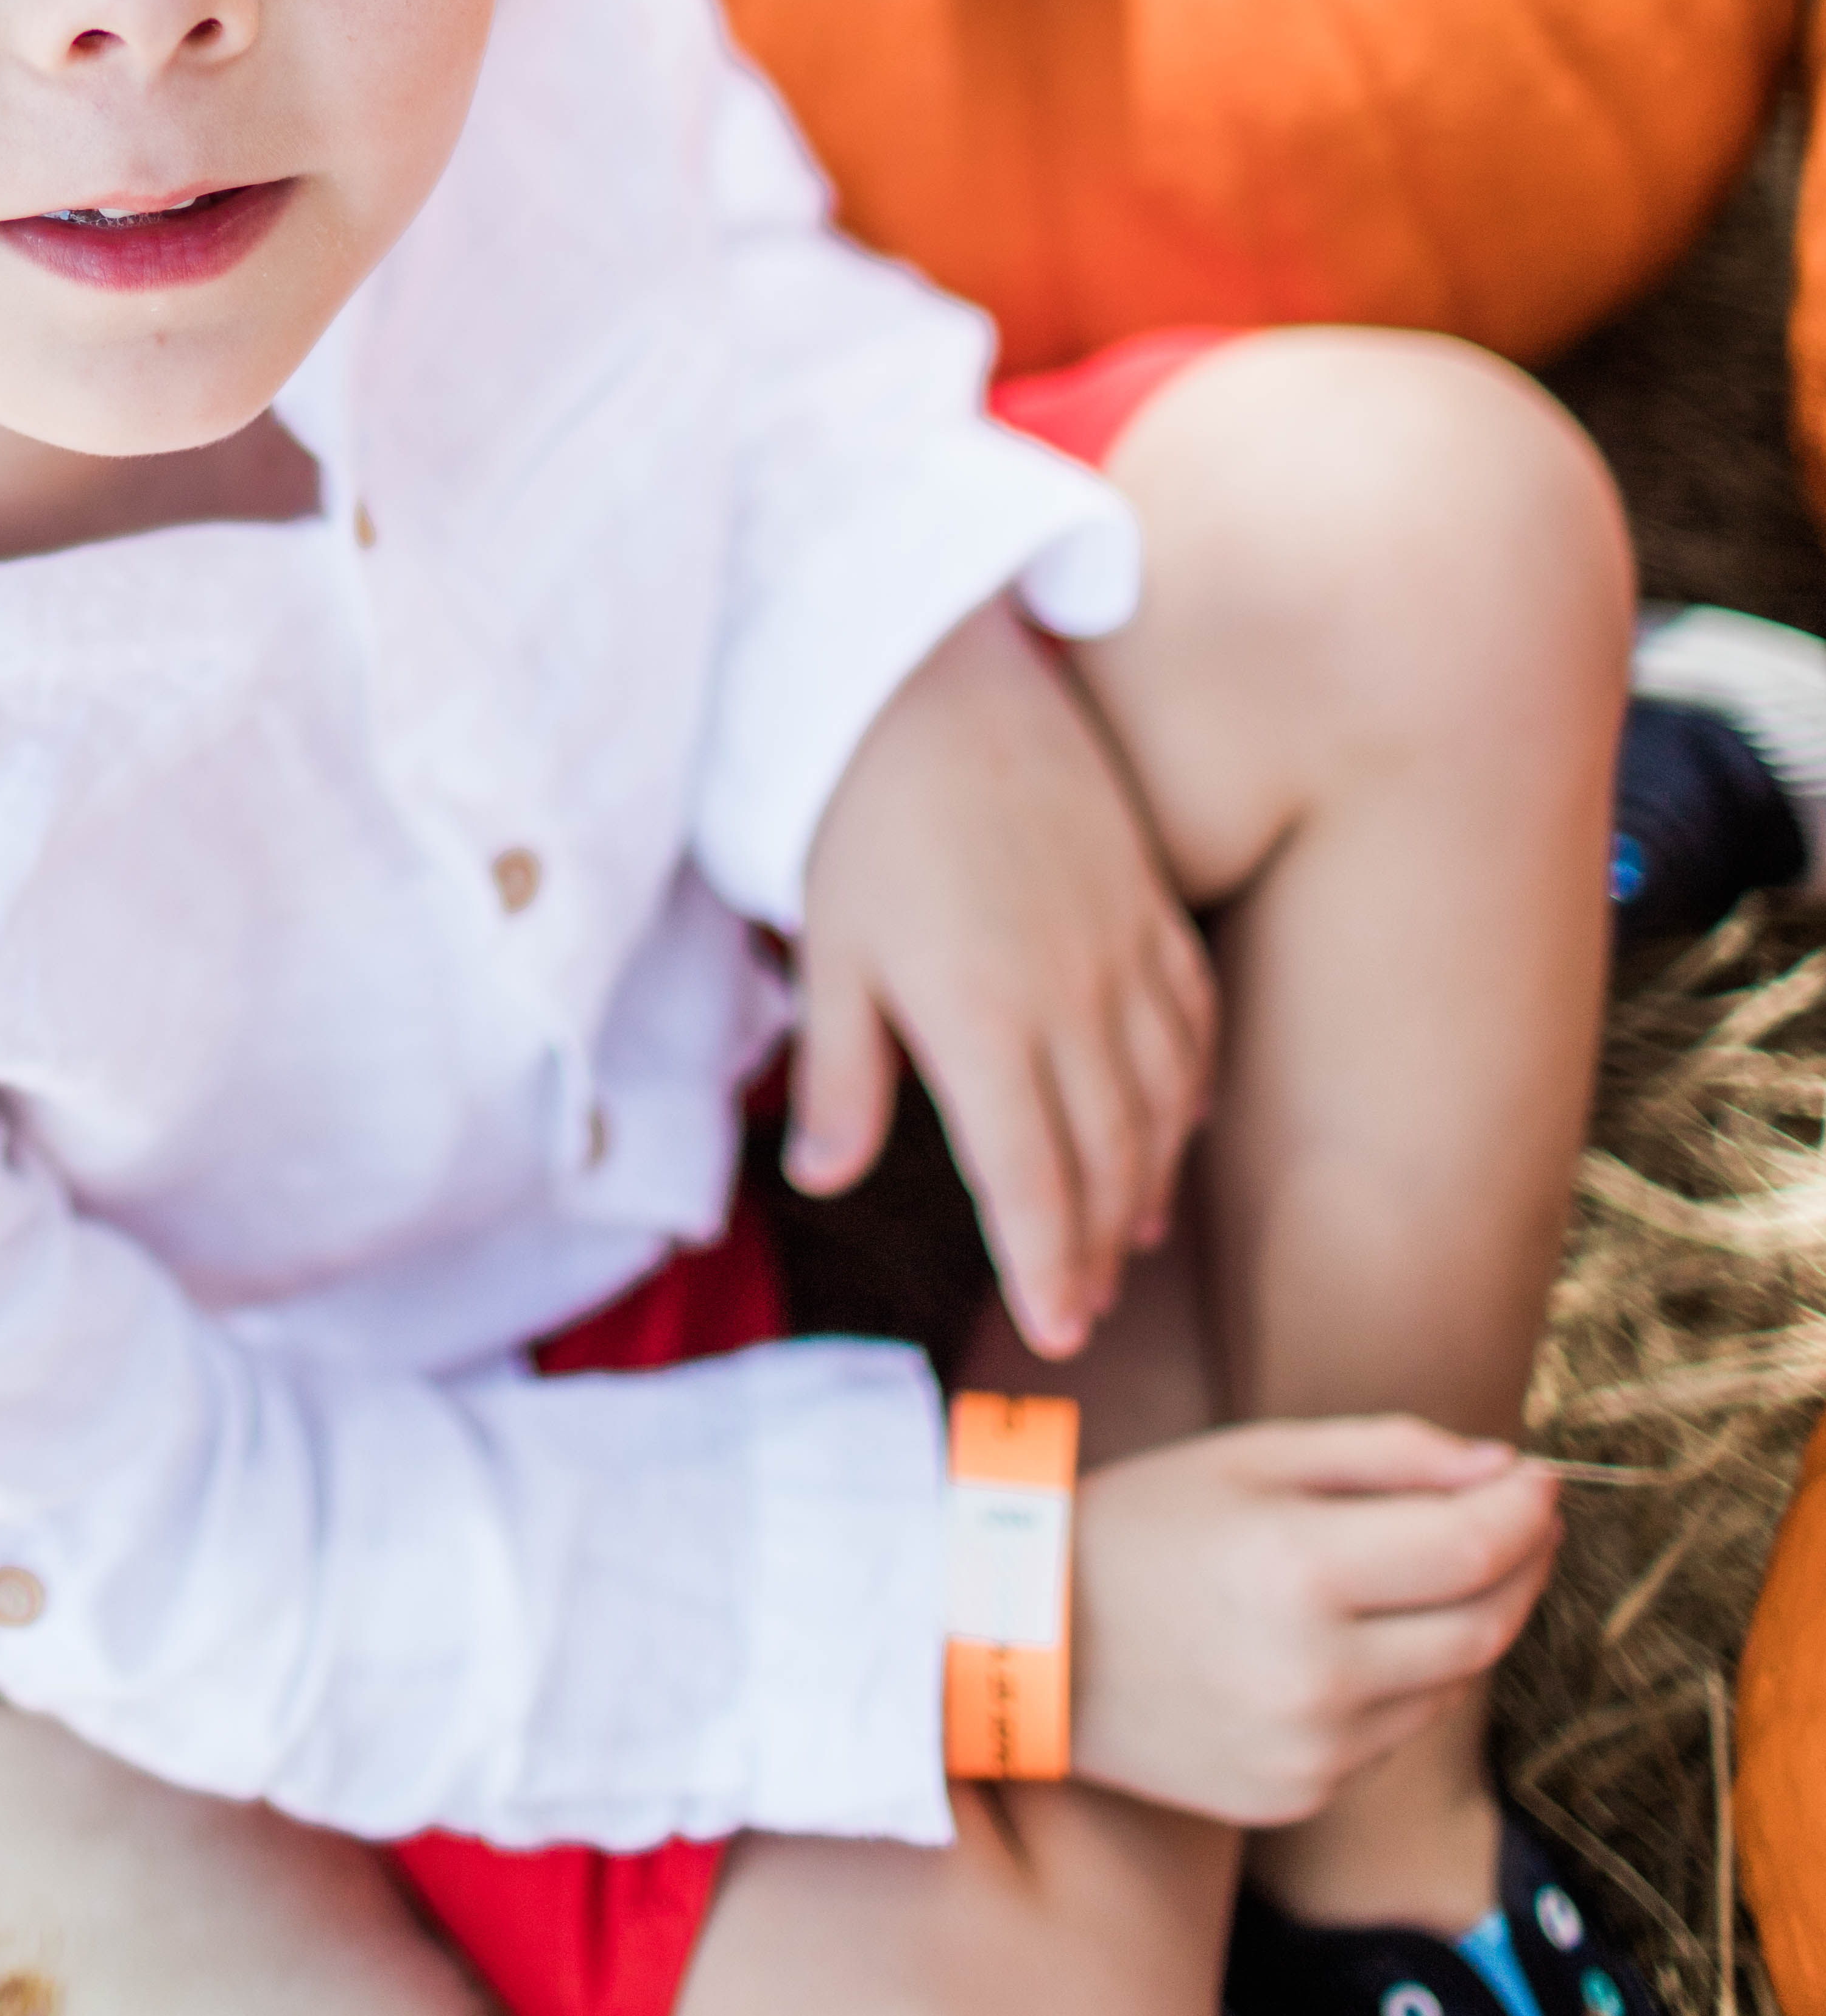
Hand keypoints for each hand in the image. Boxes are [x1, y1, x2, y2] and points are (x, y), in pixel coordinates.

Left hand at [795, 598, 1215, 1354]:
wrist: (936, 682)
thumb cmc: (865, 819)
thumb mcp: (831, 953)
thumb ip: (841, 1076)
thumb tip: (821, 1180)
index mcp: (984, 1026)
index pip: (1034, 1184)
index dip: (1049, 1269)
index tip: (1055, 1333)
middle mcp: (1072, 1000)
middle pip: (1108, 1159)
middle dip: (1099, 1248)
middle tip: (1082, 1309)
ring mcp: (1122, 950)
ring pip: (1162, 1101)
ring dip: (1150, 1180)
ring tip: (1133, 1236)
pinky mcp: (1149, 904)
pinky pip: (1193, 1018)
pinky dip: (1191, 1086)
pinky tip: (1180, 1123)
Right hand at [1068, 1418, 1561, 1822]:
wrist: (1022, 1642)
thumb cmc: (1139, 1526)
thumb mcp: (1252, 1457)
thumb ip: (1388, 1454)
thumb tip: (1507, 1469)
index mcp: (1301, 1569)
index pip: (1477, 1547)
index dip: (1528, 1509)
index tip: (1542, 1479)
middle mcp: (1317, 1674)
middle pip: (1486, 1624)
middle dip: (1522, 1563)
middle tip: (1522, 1519)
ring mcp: (1311, 1749)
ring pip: (1450, 1682)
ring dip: (1466, 1621)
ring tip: (1433, 1568)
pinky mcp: (1299, 1792)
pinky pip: (1393, 1731)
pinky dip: (1403, 1678)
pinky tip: (1360, 1636)